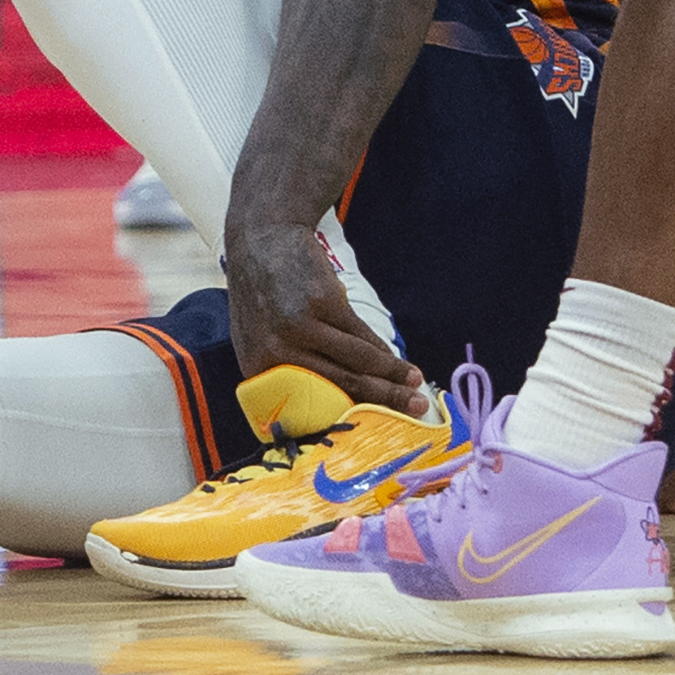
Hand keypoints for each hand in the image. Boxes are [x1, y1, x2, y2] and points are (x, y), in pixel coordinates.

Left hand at [223, 220, 428, 415]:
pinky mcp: (324, 303)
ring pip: (357, 364)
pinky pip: (362, 337)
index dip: (343, 422)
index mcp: (257, 369)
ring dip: (393, 379)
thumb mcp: (258, 337)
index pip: (304, 407)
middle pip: (339, 387)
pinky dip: (385, 355)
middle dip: (383, 403)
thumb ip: (286, 371)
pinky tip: (401, 364)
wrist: (263, 239)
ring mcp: (300, 327)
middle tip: (413, 413)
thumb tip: (331, 405)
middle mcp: (277, 352)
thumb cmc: (263, 293)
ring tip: (416, 389)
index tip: (372, 434)